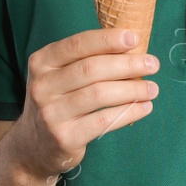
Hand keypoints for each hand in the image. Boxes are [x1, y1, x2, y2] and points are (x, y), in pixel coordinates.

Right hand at [4, 28, 160, 180]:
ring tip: (152, 88)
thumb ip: (86, 60)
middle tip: (153, 64)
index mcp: (42, 62)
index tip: (135, 38)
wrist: (32, 147)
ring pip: (100, 94)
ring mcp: (51, 113)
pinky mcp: (64, 137)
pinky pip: (103, 120)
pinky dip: (129, 112)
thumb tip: (132, 48)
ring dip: (132, 89)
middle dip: (128, 64)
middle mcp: (42, 86)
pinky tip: (144, 107)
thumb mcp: (60, 76)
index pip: (78, 44)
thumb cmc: (58, 102)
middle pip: (92, 68)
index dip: (108, 40)